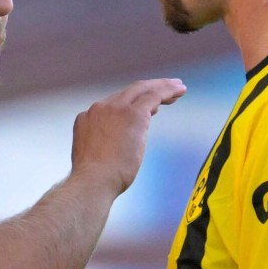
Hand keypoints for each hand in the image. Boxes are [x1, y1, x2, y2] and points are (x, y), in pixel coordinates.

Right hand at [71, 78, 185, 194]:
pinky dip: (168, 90)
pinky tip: (180, 91)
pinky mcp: (133, 114)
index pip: (115, 104)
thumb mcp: (96, 157)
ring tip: (180, 88)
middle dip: (151, 88)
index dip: (135, 103)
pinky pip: (154, 95)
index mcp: (88, 118)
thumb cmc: (96, 180)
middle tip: (169, 88)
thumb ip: (108, 145)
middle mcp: (100, 108)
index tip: (151, 108)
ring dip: (163, 87)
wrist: (93, 181)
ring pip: (143, 89)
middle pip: (129, 92)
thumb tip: (124, 145)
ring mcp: (115, 109)